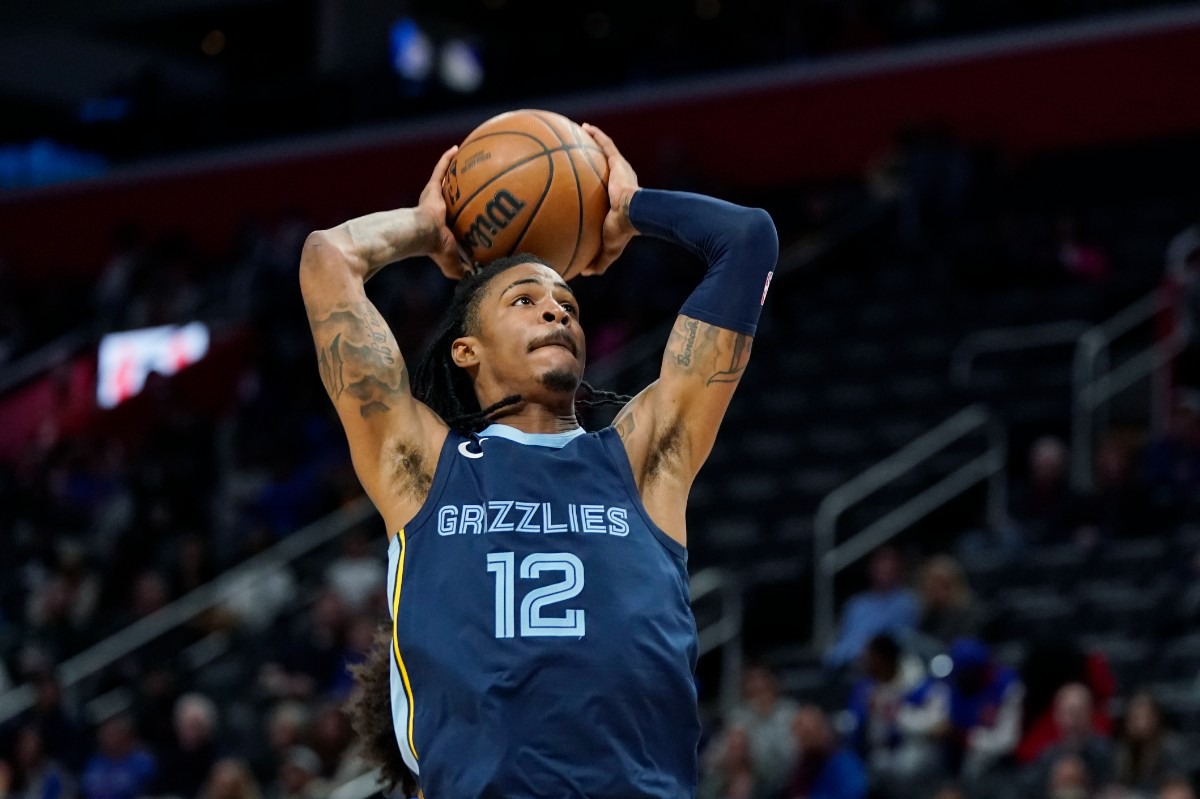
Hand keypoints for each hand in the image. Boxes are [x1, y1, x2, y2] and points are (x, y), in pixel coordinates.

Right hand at [418, 145, 470, 279]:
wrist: (420, 234)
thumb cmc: (434, 248)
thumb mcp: (453, 263)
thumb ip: (465, 272)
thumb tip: (480, 283)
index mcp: (446, 225)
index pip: (460, 218)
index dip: (469, 214)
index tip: (482, 211)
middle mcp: (441, 209)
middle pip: (456, 196)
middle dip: (465, 189)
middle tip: (482, 182)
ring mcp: (436, 197)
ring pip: (449, 180)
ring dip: (457, 169)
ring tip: (472, 158)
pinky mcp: (431, 188)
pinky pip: (440, 169)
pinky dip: (447, 159)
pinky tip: (457, 148)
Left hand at [580, 123, 639, 275]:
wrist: (634, 214)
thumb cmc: (623, 231)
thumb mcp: (609, 249)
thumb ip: (598, 260)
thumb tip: (585, 272)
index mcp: (618, 201)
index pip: (606, 192)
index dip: (596, 188)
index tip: (584, 186)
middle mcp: (620, 182)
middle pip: (605, 168)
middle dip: (592, 162)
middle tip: (578, 158)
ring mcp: (620, 170)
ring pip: (606, 152)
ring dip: (594, 142)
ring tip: (577, 134)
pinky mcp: (619, 162)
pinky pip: (606, 144)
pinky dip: (596, 135)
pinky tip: (583, 126)